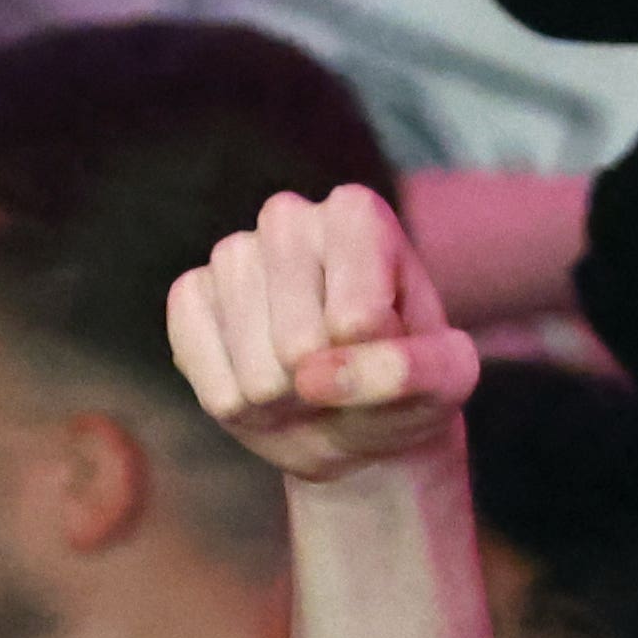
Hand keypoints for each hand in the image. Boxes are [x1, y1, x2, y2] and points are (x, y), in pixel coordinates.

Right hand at [164, 183, 477, 486]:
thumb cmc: (405, 387)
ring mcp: (234, 253)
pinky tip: (254, 387)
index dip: (373, 359)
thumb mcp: (447, 383)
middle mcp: (289, 217)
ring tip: (299, 386)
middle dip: (320, 384)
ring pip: (251, 364)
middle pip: (298, 344)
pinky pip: (198, 362)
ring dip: (276, 399)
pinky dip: (230, 398)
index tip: (385, 349)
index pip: (357, 317)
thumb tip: (312, 377)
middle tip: (337, 377)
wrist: (349, 422)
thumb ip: (410, 373)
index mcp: (358, 214)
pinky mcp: (190, 293)